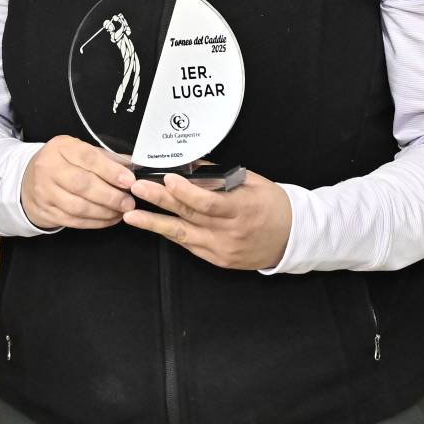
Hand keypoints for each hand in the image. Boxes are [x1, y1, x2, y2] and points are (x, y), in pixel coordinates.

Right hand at [21, 135, 134, 229]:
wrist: (29, 180)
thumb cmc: (62, 164)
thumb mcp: (80, 151)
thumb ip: (106, 158)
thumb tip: (133, 165)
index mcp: (61, 147)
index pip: (88, 158)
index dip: (111, 170)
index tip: (129, 181)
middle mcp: (49, 168)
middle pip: (83, 184)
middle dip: (110, 196)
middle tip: (128, 202)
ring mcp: (44, 191)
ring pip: (78, 206)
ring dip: (104, 212)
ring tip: (120, 212)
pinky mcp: (45, 211)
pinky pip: (73, 220)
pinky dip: (94, 222)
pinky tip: (108, 219)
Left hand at [124, 170, 290, 270]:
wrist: (292, 237)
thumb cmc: (273, 205)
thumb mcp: (252, 182)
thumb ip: (220, 175)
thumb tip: (189, 163)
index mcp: (242, 208)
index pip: (208, 203)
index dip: (185, 192)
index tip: (167, 179)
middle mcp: (230, 231)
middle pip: (189, 216)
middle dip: (159, 201)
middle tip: (136, 189)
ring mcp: (223, 249)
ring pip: (182, 235)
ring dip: (154, 224)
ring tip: (131, 215)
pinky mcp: (218, 260)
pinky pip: (190, 245)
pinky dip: (171, 234)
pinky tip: (153, 224)